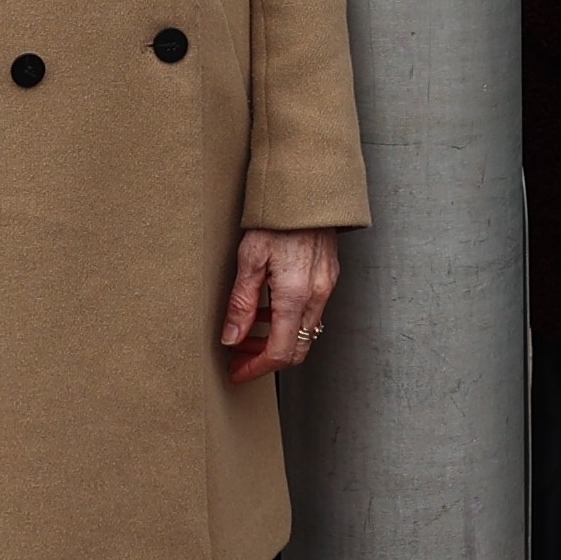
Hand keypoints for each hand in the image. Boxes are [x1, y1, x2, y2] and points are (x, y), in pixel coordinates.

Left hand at [222, 227, 339, 383]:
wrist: (308, 188)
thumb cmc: (277, 217)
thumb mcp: (250, 258)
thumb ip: (242, 302)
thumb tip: (232, 338)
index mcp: (296, 295)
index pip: (280, 353)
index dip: (256, 368)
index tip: (236, 372)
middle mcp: (317, 296)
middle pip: (297, 350)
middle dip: (265, 359)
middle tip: (239, 356)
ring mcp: (326, 287)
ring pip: (305, 332)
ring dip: (276, 339)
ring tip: (247, 332)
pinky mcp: (328, 276)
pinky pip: (310, 312)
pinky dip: (288, 320)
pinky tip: (268, 308)